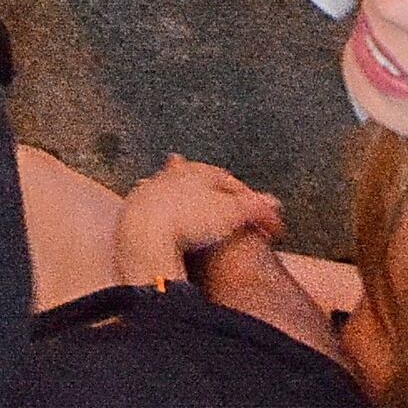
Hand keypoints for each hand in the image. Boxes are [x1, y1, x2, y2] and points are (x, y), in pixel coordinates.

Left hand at [114, 155, 283, 290]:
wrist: (146, 234)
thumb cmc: (191, 221)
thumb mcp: (232, 214)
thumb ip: (255, 207)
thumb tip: (275, 204)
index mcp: (198, 173)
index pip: (228, 181)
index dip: (247, 199)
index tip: (259, 215)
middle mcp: (172, 177)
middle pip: (195, 177)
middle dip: (208, 183)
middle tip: (216, 184)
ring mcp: (149, 192)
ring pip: (169, 186)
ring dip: (178, 188)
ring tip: (181, 186)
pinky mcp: (132, 212)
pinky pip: (149, 205)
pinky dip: (158, 206)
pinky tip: (153, 207)